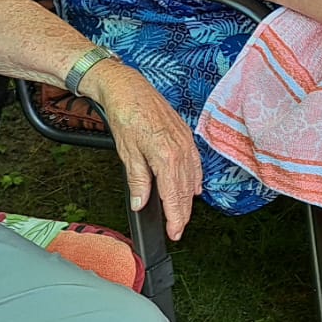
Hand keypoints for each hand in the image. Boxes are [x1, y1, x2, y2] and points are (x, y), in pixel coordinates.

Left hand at [83, 59, 202, 240]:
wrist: (129, 89)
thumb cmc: (127, 115)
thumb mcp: (127, 153)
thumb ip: (138, 181)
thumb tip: (141, 203)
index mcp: (166, 157)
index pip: (174, 196)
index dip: (175, 218)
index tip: (174, 233)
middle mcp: (181, 150)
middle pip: (186, 191)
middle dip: (182, 213)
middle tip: (177, 230)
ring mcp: (186, 142)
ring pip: (192, 179)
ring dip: (188, 198)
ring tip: (182, 214)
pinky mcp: (186, 135)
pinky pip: (195, 163)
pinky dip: (195, 178)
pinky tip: (193, 188)